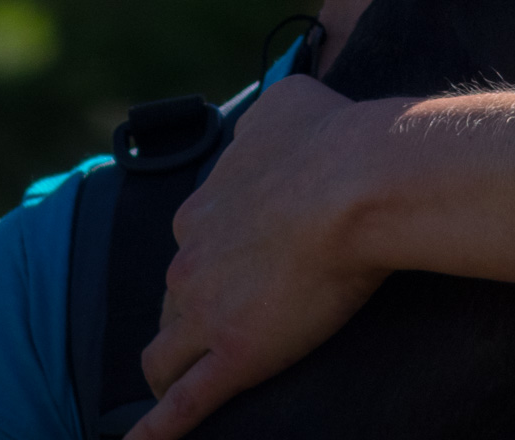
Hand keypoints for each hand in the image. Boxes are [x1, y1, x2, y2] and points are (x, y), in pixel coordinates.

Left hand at [124, 74, 393, 439]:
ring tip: (179, 388)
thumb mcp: (285, 106)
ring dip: (170, 369)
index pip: (192, 245)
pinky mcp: (235, 355)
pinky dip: (154, 431)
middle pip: (174, 300)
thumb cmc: (333, 138)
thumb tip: (264, 126)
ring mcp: (207, 312)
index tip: (234, 269)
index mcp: (202, 208)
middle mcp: (191, 260)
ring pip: (165, 353)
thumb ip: (262, 123)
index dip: (211, 261)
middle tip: (219, 328)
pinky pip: (183, 406)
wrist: (360, 181)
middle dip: (189, 315)